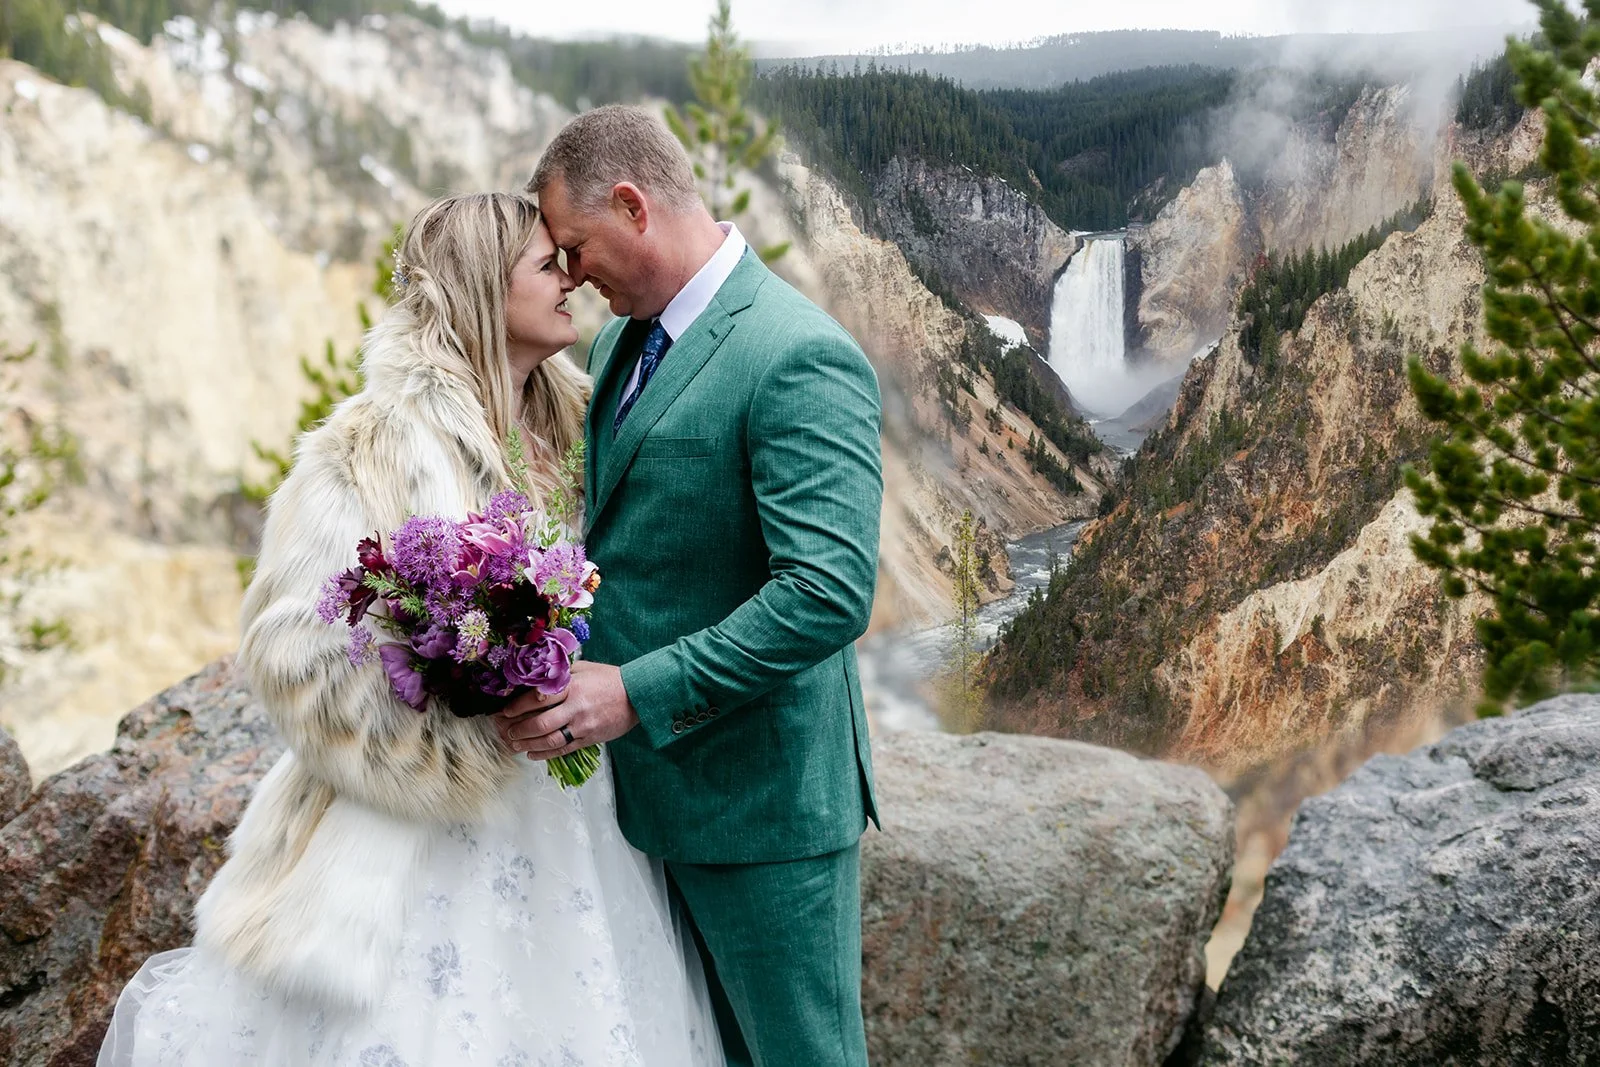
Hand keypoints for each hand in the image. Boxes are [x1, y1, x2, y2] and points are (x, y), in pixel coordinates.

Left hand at [493, 661, 638, 760]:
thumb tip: (535, 680)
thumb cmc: (608, 679)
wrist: (637, 695)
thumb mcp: (583, 668)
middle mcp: (575, 707)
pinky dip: (545, 754)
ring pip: (549, 740)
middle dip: (519, 729)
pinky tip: (533, 754)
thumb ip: (560, 675)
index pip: (538, 698)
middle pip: (540, 723)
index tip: (505, 711)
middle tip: (506, 731)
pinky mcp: (589, 739)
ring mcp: (582, 725)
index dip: (518, 706)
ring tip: (515, 745)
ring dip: (528, 744)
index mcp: (572, 686)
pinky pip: (563, 750)